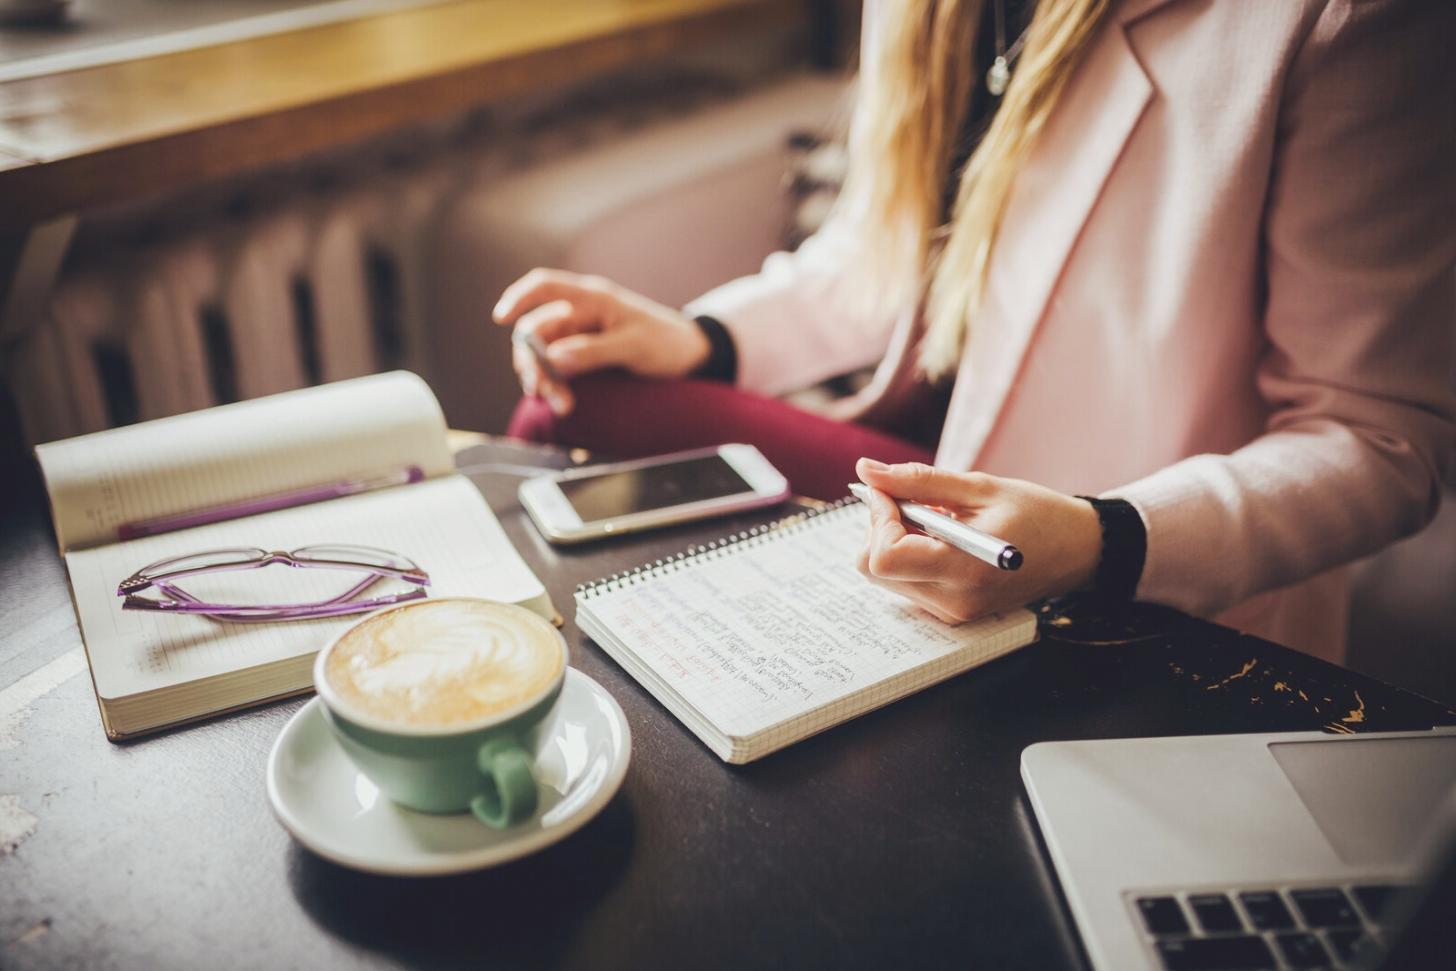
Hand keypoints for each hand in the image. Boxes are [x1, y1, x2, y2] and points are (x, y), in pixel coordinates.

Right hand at [492, 268, 710, 414]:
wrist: (690, 356)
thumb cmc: (666, 342)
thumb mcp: (634, 346)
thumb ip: (593, 351)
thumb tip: (554, 359)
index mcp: (592, 298)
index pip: (545, 287)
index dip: (519, 298)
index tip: (501, 319)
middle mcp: (581, 314)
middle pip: (537, 330)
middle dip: (533, 361)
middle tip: (541, 391)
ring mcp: (581, 337)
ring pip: (544, 354)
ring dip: (545, 379)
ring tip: (560, 405)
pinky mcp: (584, 358)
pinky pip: (557, 369)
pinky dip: (555, 385)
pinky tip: (560, 403)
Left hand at [854, 459, 1102, 623]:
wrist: (1079, 552)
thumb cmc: (1038, 514)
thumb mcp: (979, 487)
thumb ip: (918, 480)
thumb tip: (866, 470)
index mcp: (964, 570)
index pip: (885, 557)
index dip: (877, 517)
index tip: (890, 489)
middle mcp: (953, 602)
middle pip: (874, 569)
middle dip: (879, 528)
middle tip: (910, 499)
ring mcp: (952, 612)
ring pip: (885, 576)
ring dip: (894, 539)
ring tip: (936, 517)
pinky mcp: (952, 612)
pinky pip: (906, 582)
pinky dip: (909, 554)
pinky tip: (941, 535)